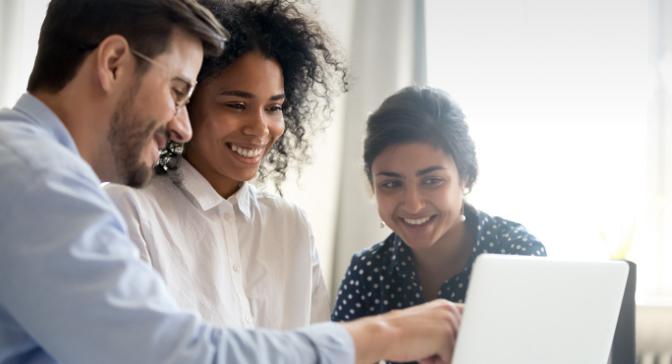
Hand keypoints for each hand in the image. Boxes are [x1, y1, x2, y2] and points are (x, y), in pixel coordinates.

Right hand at [344, 299, 462, 363]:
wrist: (382, 334)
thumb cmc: (399, 333)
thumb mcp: (425, 323)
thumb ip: (443, 326)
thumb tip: (460, 342)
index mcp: (445, 305)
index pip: (468, 321)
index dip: (460, 336)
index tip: (452, 342)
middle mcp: (450, 311)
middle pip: (463, 340)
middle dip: (446, 350)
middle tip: (426, 349)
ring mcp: (449, 323)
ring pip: (456, 351)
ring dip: (440, 358)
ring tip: (422, 352)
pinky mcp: (446, 338)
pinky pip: (449, 360)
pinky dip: (434, 363)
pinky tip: (421, 356)